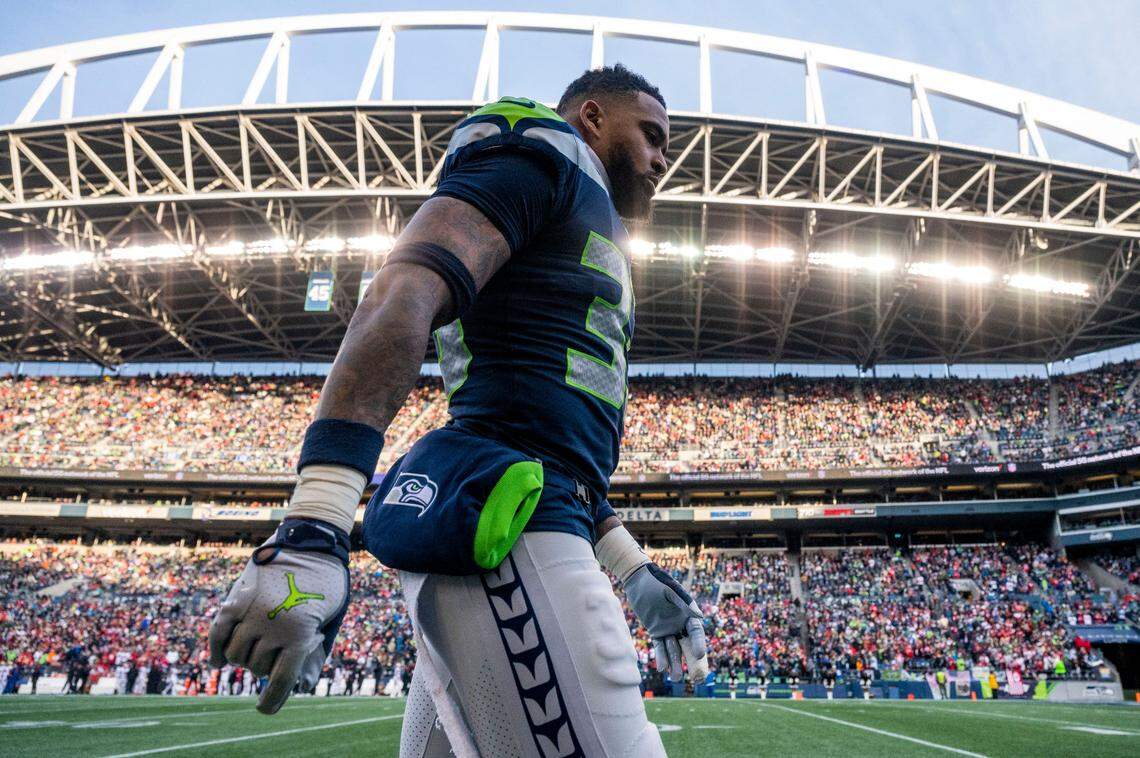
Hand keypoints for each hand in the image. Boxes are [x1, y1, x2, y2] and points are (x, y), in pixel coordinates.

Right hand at [208, 519, 349, 713]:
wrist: (311, 541)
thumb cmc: (326, 584)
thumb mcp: (329, 619)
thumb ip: (314, 650)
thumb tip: (302, 685)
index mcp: (299, 634)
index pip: (279, 681)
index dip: (272, 701)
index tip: (265, 709)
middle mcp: (272, 627)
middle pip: (258, 667)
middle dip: (266, 667)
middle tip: (275, 655)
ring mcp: (251, 612)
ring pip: (235, 654)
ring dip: (244, 658)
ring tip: (255, 649)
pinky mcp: (236, 598)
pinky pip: (217, 633)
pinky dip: (215, 650)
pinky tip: (217, 662)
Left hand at [623, 563, 708, 683]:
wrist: (637, 579)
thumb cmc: (656, 580)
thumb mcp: (670, 590)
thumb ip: (684, 602)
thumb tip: (700, 617)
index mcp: (688, 613)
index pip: (696, 632)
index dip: (698, 643)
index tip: (700, 655)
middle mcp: (680, 623)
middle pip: (687, 645)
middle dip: (690, 661)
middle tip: (695, 677)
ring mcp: (668, 628)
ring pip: (673, 649)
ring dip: (675, 663)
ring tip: (675, 678)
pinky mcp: (655, 631)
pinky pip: (659, 646)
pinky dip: (661, 657)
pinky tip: (662, 669)